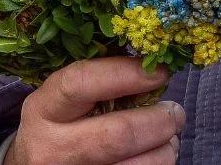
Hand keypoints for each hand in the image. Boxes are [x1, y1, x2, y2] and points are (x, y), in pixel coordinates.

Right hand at [5, 57, 183, 164]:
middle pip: (117, 135)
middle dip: (158, 121)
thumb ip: (99, 82)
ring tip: (168, 136)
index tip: (158, 72)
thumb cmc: (59, 123)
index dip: (125, 75)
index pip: (81, 84)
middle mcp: (53, 148)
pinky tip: (156, 153)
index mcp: (44, 109)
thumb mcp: (63, 100)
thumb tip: (152, 66)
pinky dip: (158, 163)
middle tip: (175, 112)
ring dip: (164, 148)